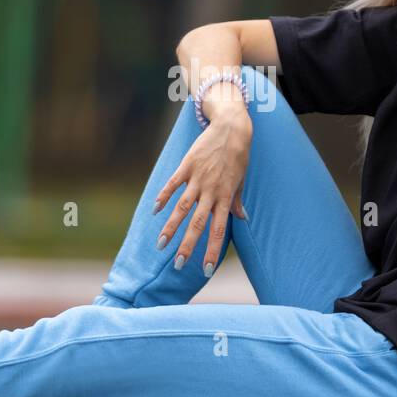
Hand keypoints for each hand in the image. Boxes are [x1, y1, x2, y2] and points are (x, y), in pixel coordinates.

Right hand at [151, 108, 250, 274]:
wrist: (231, 127)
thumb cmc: (238, 155)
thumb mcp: (241, 179)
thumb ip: (237, 200)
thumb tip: (242, 218)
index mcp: (224, 197)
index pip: (218, 230)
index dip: (211, 250)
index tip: (205, 269)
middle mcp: (210, 191)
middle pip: (197, 224)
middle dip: (187, 246)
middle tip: (178, 264)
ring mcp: (197, 179)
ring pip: (181, 208)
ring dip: (170, 228)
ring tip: (160, 244)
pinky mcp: (186, 166)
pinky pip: (172, 184)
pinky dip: (163, 196)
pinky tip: (154, 209)